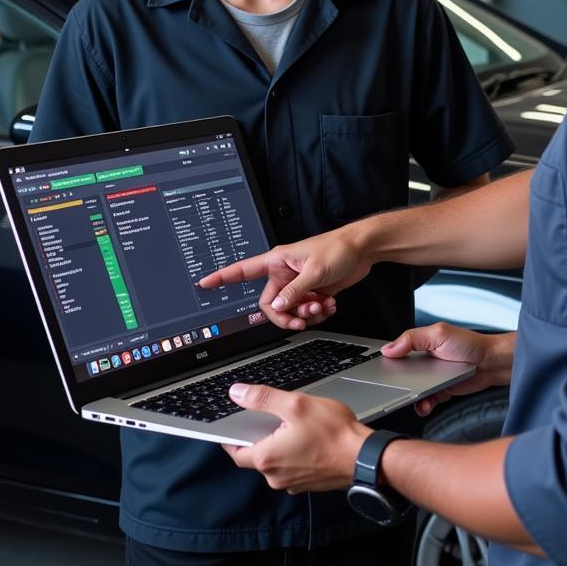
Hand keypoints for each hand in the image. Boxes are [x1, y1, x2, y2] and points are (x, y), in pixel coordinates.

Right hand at [198, 231, 371, 330]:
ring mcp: (299, 284)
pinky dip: (318, 313)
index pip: (242, 270)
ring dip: (306, 314)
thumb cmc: (338, 248)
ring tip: (322, 305)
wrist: (362, 250)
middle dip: (287, 314)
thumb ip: (294, 292)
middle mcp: (285, 273)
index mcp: (277, 261)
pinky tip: (330, 304)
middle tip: (303, 316)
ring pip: (289, 310)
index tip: (204, 284)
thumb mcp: (314, 272)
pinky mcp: (313, 291)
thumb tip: (277, 308)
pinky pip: (306, 311)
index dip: (222, 277)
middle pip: (271, 304)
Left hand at [222, 384, 370, 492]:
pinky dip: (293, 454)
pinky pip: (291, 467)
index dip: (230, 439)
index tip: (230, 429)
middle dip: (260, 438)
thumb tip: (237, 393)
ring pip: (275, 462)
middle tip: (270, 420)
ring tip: (294, 426)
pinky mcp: (306, 483)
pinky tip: (307, 439)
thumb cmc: (333, 433)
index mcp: (267, 458)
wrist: (363, 457)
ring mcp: (291, 483)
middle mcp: (275, 476)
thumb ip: (263, 398)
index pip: (235, 452)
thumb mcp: (295, 405)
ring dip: (278, 446)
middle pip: (255, 456)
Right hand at [382, 323, 514, 416]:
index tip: (381, 371)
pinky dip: (424, 406)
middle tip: (395, 389)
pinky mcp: (440, 391)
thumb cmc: (469, 344)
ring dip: (411, 398)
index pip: (398, 353)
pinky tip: (425, 405)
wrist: (491, 363)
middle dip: (397, 384)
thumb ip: (412, 339)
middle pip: (403, 376)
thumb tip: (389, 348)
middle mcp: (424, 361)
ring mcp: (432, 378)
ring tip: (415, 399)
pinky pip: (427, 401)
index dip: (388, 362)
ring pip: (413, 391)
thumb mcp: (438, 334)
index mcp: (420, 344)